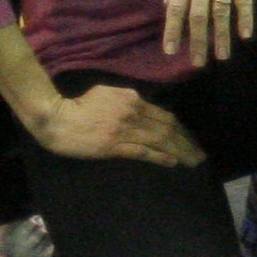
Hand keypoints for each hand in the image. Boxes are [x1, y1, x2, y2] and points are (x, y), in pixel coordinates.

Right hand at [30, 82, 206, 167]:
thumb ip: (127, 100)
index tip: (191, 139)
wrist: (56, 118)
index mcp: (133, 99)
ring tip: (192, 161)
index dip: (181, 129)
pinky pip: (143, 152)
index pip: (165, 115)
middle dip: (187, 142)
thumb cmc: (78, 106)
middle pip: (168, 128)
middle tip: (200, 155)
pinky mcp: (113, 146)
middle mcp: (133, 112)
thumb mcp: (107, 94)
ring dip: (180, 151)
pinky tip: (172, 162)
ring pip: (160, 140)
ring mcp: (124, 129)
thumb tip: (143, 108)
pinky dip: (160, 157)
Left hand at [162, 0, 256, 65]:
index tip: (171, 51)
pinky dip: (245, 18)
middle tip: (198, 62)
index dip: (173, 30)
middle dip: (198, 40)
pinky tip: (246, 35)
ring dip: (222, 35)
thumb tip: (170, 5)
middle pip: (199, 14)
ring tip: (222, 56)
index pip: (177, 7)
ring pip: (221, 10)